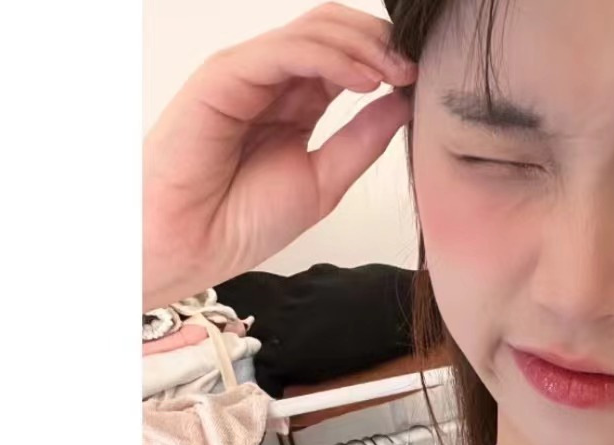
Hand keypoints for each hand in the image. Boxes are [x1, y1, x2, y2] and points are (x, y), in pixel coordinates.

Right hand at [143, 2, 417, 309]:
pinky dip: (331, 58)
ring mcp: (250, 72)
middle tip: (415, 69)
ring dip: (364, 46)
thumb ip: (362, 141)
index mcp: (297, 102)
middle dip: (380, 42)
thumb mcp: (325, 181)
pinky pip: (287, 51)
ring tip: (397, 73)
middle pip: (333, 31)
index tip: (421, 81)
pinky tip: (365, 80)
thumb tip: (403, 104)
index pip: (347, 57)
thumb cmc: (243, 220)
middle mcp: (274, 81)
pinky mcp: (227, 74)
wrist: (192, 243)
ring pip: (314, 31)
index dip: (386, 60)